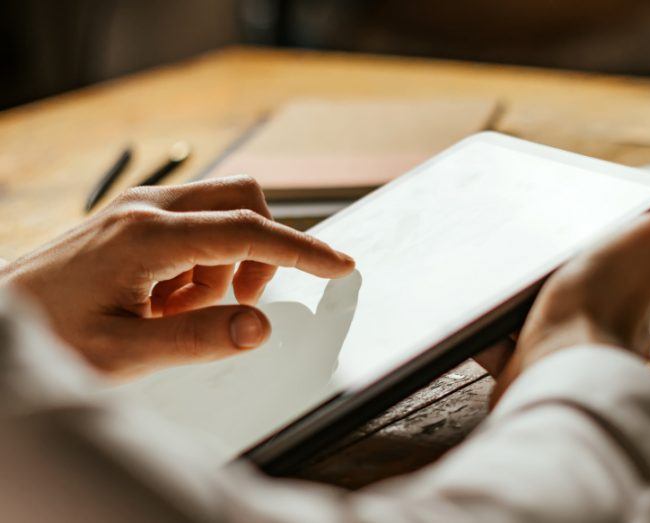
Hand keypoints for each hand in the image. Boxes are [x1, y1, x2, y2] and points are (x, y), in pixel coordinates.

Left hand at [0, 176, 353, 377]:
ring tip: (178, 309)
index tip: (338, 265)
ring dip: (223, 263)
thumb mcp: (124, 353)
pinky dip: (200, 261)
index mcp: (148, 237)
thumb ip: (198, 339)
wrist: (0, 314)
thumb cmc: (51, 335)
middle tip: (235, 300)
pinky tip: (164, 297)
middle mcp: (148, 208)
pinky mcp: (136, 217)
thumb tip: (260, 326)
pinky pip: (194, 225)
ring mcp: (140, 208)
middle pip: (242, 200)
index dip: (300, 250)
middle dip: (259, 251)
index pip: (247, 232)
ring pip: (221, 213)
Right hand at [492, 170, 649, 401]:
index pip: (633, 263)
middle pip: (583, 289)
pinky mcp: (525, 364)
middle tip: (536, 247)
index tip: (585, 226)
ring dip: (522, 300)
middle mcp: (606, 326)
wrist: (557, 367)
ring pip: (540, 317)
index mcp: (638, 296)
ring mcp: (564, 349)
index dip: (613, 243)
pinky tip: (479, 309)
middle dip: (560, 273)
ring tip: (504, 273)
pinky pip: (502, 343)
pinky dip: (490, 330)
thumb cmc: (605, 307)